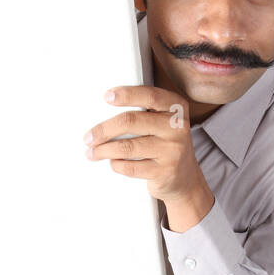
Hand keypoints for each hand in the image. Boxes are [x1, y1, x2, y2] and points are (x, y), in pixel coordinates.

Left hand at [83, 84, 209, 203]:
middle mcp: (177, 127)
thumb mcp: (163, 123)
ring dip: (104, 150)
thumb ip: (144, 112)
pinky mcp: (165, 172)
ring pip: (127, 147)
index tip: (106, 97)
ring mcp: (173, 151)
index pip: (150, 96)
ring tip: (91, 153)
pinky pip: (131, 167)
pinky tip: (112, 163)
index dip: (127, 95)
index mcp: (176, 108)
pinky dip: (117, 165)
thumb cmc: (164, 145)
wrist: (185, 179)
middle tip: (88, 137)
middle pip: (131, 121)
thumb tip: (102, 110)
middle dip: (104, 129)